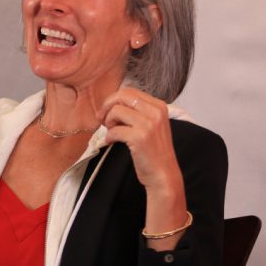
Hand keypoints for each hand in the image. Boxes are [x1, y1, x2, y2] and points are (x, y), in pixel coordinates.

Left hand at [98, 88, 189, 247]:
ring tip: (111, 133)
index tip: (107, 111)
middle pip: (121, 96)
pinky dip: (109, 137)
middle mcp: (155, 112)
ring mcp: (148, 124)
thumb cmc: (154, 151)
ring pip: (116, 111)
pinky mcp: (139, 137)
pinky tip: (111, 142)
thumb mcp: (151, 125)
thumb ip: (137, 112)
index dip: (114, 100)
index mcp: (159, 106)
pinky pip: (114, 130)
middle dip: (107, 106)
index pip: (130, 91)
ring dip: (108, 122)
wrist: (163, 174)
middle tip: (102, 119)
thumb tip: (112, 103)